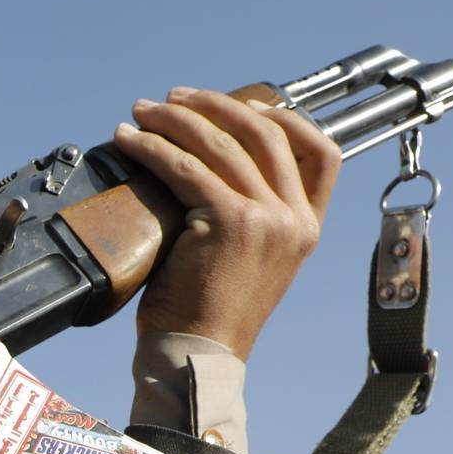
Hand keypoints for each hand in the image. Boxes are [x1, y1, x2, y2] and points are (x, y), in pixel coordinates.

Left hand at [111, 87, 340, 358]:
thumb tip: (210, 160)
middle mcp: (294, 219)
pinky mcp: (229, 221)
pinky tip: (129, 141)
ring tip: (143, 112)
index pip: (323, 153)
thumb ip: (250, 213)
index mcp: (307, 227)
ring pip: (221, 144)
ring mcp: (267, 218)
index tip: (247, 104)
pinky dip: (153, 148)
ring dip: (175, 119)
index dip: (285, 118)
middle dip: (216, 106)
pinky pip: (186, 168)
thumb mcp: (251, 258)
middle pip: (266, 132)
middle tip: (174, 98)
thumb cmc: (209, 312)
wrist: (198, 356)